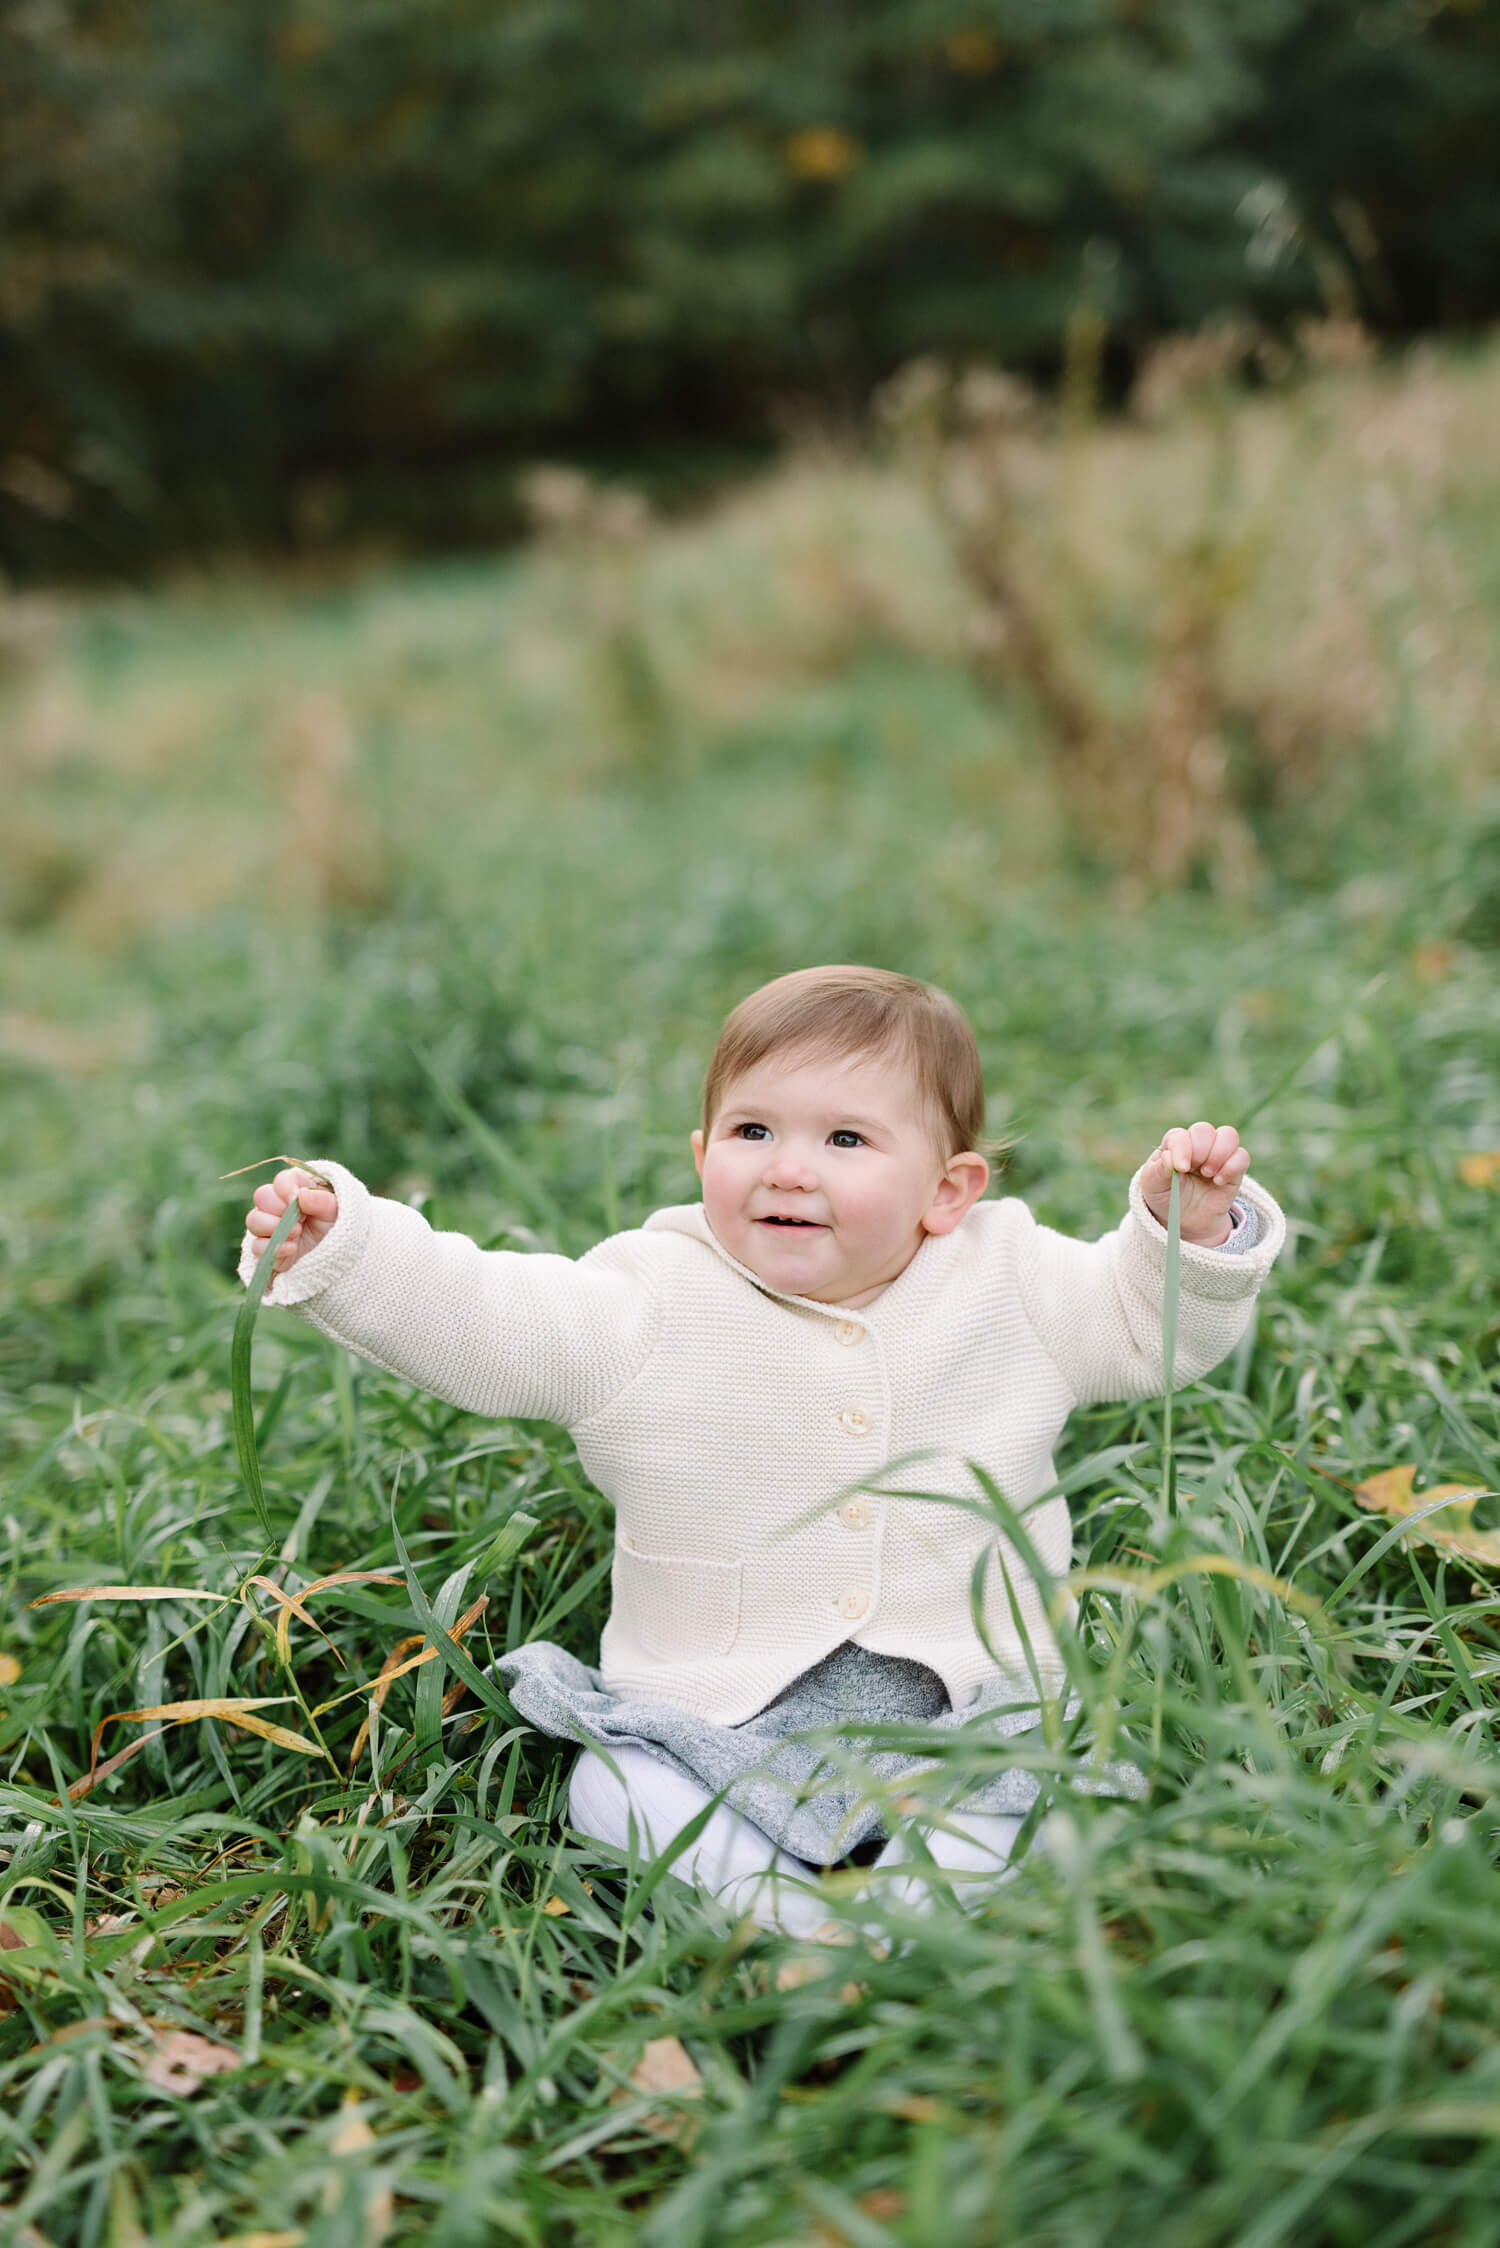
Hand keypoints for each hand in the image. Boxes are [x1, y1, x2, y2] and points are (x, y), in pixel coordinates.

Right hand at [244, 1167, 338, 1275]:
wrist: (339, 1259)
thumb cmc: (338, 1227)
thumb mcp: (337, 1211)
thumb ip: (322, 1200)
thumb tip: (301, 1195)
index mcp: (298, 1190)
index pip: (282, 1180)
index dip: (287, 1189)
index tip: (296, 1200)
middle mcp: (280, 1206)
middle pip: (262, 1196)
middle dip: (278, 1208)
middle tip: (300, 1220)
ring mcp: (271, 1227)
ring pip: (254, 1219)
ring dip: (274, 1226)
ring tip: (298, 1233)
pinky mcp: (267, 1249)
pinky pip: (256, 1246)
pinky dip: (273, 1247)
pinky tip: (292, 1248)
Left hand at [1141, 1122, 1248, 1246]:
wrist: (1185, 1222)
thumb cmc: (1166, 1198)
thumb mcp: (1153, 1186)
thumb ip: (1159, 1170)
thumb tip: (1168, 1156)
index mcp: (1174, 1145)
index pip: (1179, 1135)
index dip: (1182, 1148)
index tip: (1181, 1169)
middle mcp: (1196, 1145)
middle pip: (1204, 1130)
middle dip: (1200, 1150)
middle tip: (1196, 1170)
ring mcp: (1216, 1155)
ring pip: (1228, 1135)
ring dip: (1219, 1154)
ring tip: (1208, 1174)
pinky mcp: (1234, 1169)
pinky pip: (1242, 1156)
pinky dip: (1232, 1167)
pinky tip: (1219, 1181)